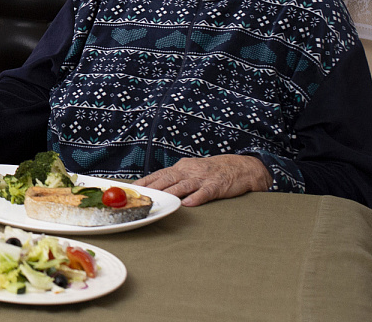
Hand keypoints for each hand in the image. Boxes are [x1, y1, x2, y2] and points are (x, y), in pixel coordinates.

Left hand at [134, 154, 271, 206]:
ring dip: (170, 193)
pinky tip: (188, 204)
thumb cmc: (212, 170)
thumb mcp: (191, 169)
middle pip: (168, 179)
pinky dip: (196, 198)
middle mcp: (190, 171)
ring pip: (183, 186)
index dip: (146, 181)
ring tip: (159, 200)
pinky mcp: (216, 186)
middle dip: (153, 187)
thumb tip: (155, 185)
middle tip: (141, 195)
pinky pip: (205, 192)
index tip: (132, 188)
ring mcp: (203, 178)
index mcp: (182, 167)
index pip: (160, 174)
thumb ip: (175, 177)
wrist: (239, 167)